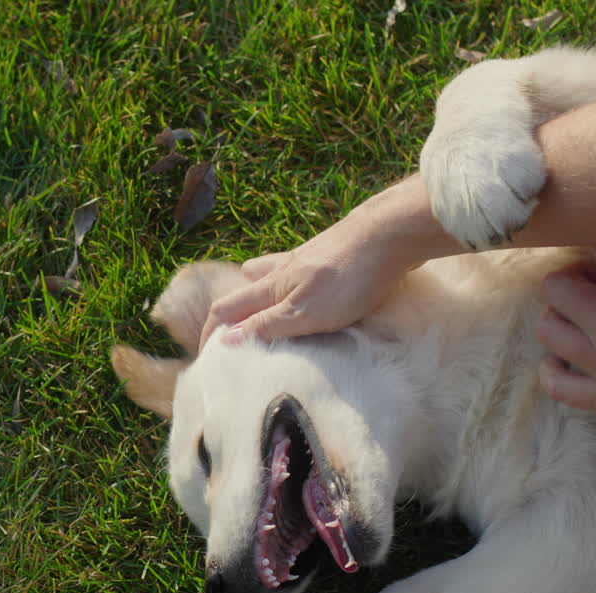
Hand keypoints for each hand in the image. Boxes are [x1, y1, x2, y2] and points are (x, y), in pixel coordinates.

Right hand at [199, 178, 455, 346]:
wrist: (388, 233)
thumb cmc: (347, 278)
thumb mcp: (303, 314)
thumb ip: (265, 326)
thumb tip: (224, 339)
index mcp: (271, 287)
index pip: (226, 309)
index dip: (212, 331)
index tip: (207, 354)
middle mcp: (282, 268)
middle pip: (244, 285)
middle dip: (233, 306)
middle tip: (233, 327)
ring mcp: (307, 257)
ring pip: (271, 271)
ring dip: (262, 287)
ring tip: (266, 303)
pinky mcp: (332, 251)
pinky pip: (301, 267)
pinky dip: (294, 279)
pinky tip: (311, 287)